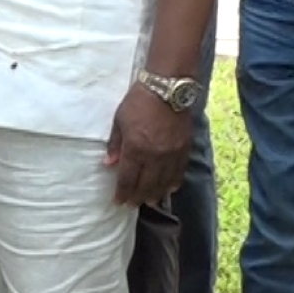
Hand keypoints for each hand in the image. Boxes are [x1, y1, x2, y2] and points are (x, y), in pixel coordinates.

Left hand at [105, 87, 193, 205]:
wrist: (168, 88)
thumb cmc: (139, 102)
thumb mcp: (119, 120)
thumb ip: (115, 144)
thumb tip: (109, 164)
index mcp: (136, 148)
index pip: (128, 179)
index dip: (122, 193)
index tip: (119, 202)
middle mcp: (155, 155)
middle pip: (146, 185)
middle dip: (138, 197)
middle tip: (132, 204)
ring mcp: (172, 154)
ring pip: (164, 182)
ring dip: (156, 194)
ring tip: (149, 201)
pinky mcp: (185, 149)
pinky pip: (180, 172)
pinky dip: (173, 183)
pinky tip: (169, 188)